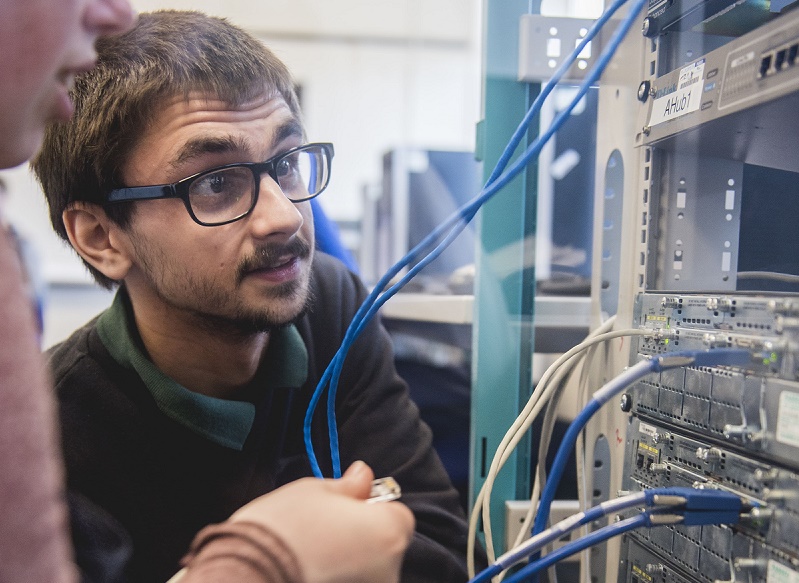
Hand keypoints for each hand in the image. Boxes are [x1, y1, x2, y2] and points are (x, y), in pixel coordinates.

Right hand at [230, 461, 414, 582]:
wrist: (244, 576)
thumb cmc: (281, 529)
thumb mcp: (313, 491)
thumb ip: (348, 486)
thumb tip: (364, 474)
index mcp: (389, 533)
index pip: (397, 515)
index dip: (371, 509)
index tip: (345, 508)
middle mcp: (391, 572)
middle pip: (384, 547)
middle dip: (360, 539)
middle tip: (321, 533)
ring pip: (365, 571)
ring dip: (347, 565)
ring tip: (308, 558)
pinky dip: (333, 579)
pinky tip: (306, 574)